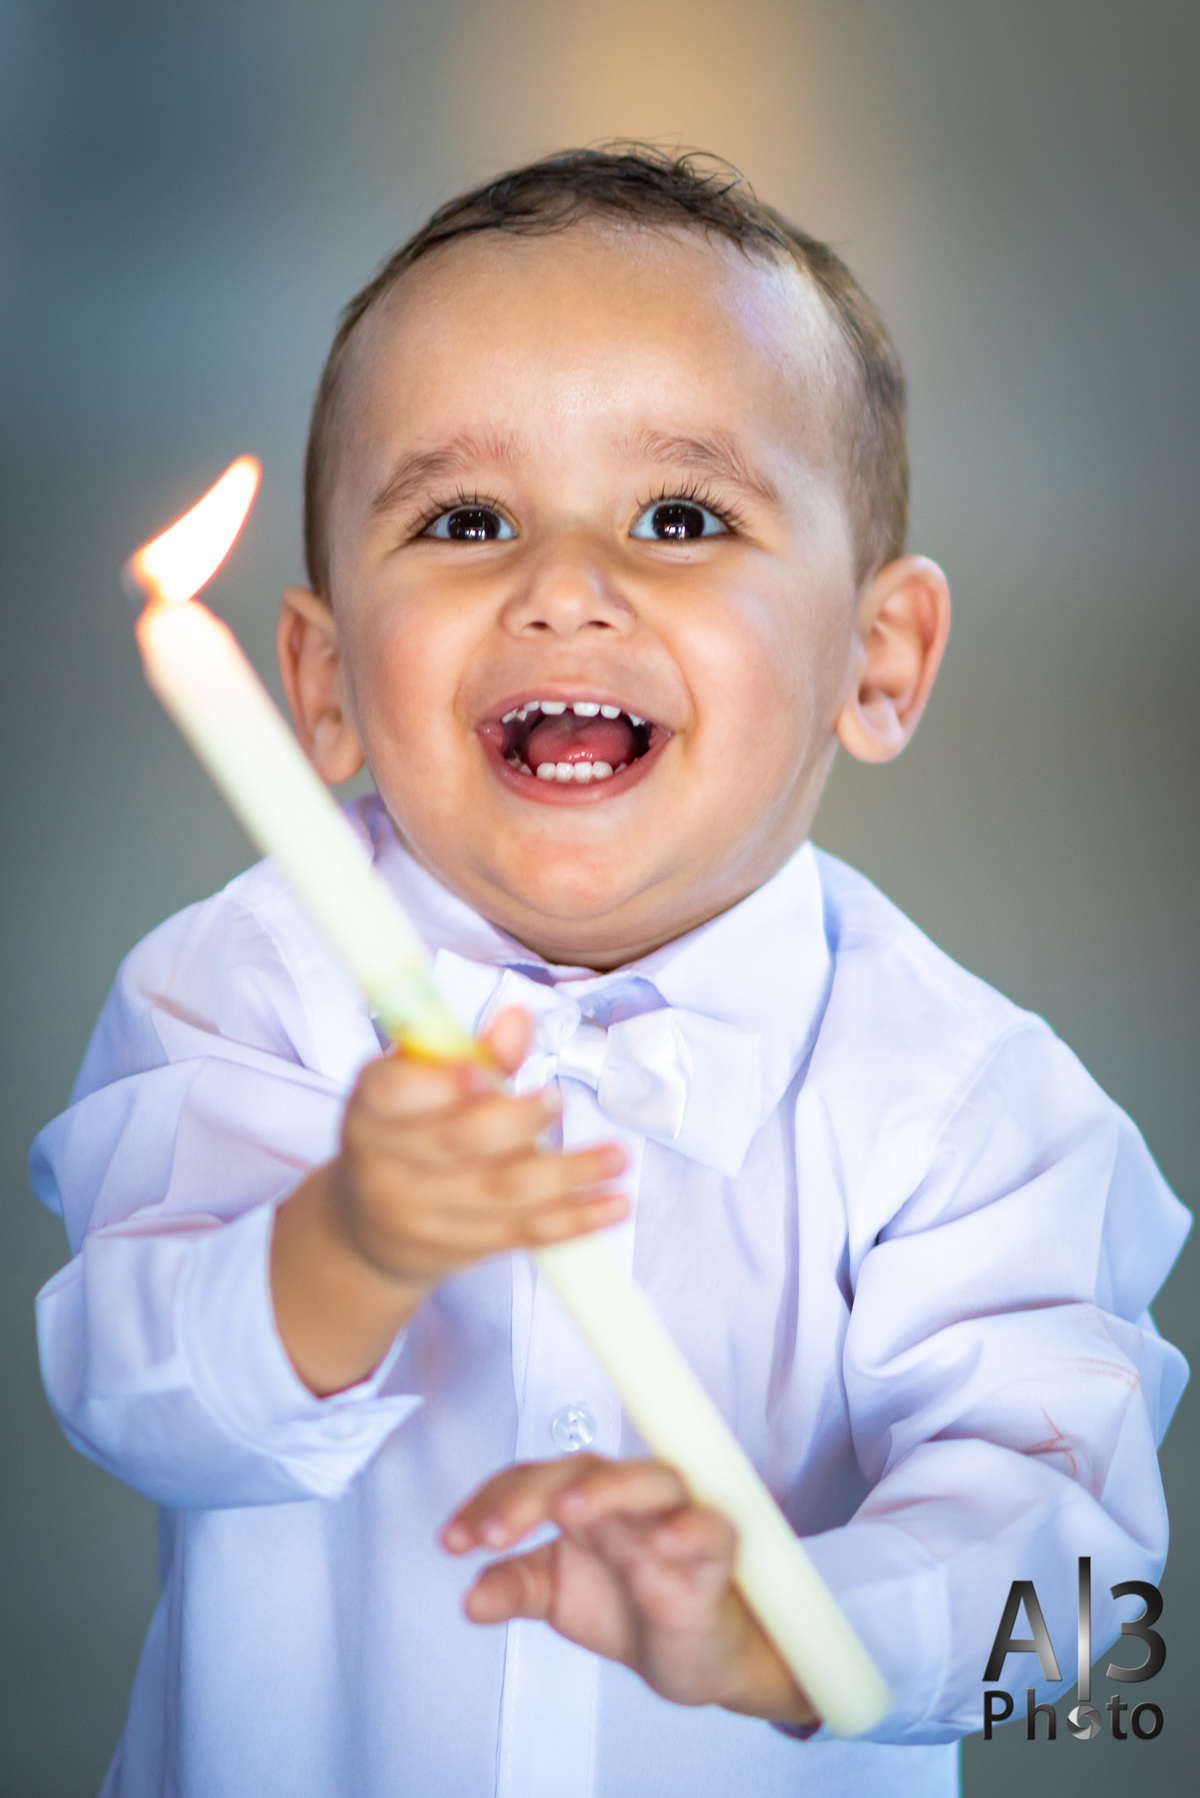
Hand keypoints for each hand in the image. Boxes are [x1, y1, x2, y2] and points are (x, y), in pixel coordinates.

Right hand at [270, 1008, 626, 1392]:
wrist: (368, 1228)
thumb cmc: (405, 1132)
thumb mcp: (419, 1083)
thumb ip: (473, 1052)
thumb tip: (518, 1020)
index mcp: (373, 1107)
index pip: (395, 1092)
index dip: (439, 1085)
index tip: (481, 1074)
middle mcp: (389, 1163)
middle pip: (458, 1142)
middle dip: (515, 1120)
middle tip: (557, 1099)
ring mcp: (424, 1213)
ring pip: (503, 1191)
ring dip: (568, 1173)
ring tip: (616, 1155)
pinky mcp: (461, 1248)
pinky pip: (525, 1232)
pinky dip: (575, 1217)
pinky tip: (614, 1203)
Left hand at [441, 1455, 817, 1727]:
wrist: (696, 1655)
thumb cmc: (632, 1604)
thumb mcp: (560, 1598)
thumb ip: (515, 1588)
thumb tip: (470, 1597)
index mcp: (584, 1503)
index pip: (533, 1478)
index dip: (491, 1500)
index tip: (454, 1540)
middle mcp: (626, 1502)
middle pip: (582, 1469)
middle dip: (532, 1494)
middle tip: (493, 1533)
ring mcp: (674, 1521)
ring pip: (649, 1479)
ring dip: (607, 1489)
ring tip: (567, 1510)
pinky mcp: (716, 1555)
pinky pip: (711, 1529)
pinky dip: (690, 1529)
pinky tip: (666, 1541)